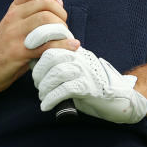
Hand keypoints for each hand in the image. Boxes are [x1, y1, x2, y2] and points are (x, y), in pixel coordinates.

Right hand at [0, 0, 76, 95]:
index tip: (57, 9)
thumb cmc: (5, 50)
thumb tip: (59, 2)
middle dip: (62, 15)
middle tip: (63, 30)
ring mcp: (14, 34)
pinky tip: (70, 48)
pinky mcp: (18, 52)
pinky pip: (46, 44)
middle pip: (45, 3)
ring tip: (64, 40)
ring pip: (47, 20)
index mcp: (13, 10)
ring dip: (63, 31)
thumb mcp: (15, 26)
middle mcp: (13, 18)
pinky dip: (63, 46)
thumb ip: (34, 15)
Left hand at [32, 47, 146, 123]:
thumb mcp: (74, 70)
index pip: (52, 42)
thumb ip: (58, 63)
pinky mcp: (90, 87)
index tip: (25, 53)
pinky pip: (66, 90)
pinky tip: (46, 105)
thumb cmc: (92, 86)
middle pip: (51, 56)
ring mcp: (86, 72)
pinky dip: (52, 98)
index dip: (37, 44)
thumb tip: (32, 62)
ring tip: (42, 97)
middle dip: (38, 72)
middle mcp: (80, 58)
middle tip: (37, 85)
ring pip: (57, 73)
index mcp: (75, 51)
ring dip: (44, 87)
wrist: (121, 99)